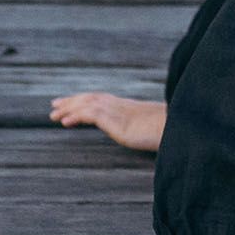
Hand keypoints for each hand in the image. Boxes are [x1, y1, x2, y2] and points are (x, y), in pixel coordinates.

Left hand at [48, 91, 165, 152]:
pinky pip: (90, 114)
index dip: (86, 99)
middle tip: (55, 104)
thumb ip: (149, 130)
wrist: (181, 127)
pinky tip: (64, 122)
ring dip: (69, 108)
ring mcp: (119, 111)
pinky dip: (76, 116)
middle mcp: (122, 105)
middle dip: (72, 100)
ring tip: (54, 114)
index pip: (103, 99)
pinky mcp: (116, 119)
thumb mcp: (157, 129)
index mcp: (130, 107)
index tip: (73, 102)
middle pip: (92, 98)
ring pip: (88, 104)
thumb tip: (152, 137)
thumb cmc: (173, 131)